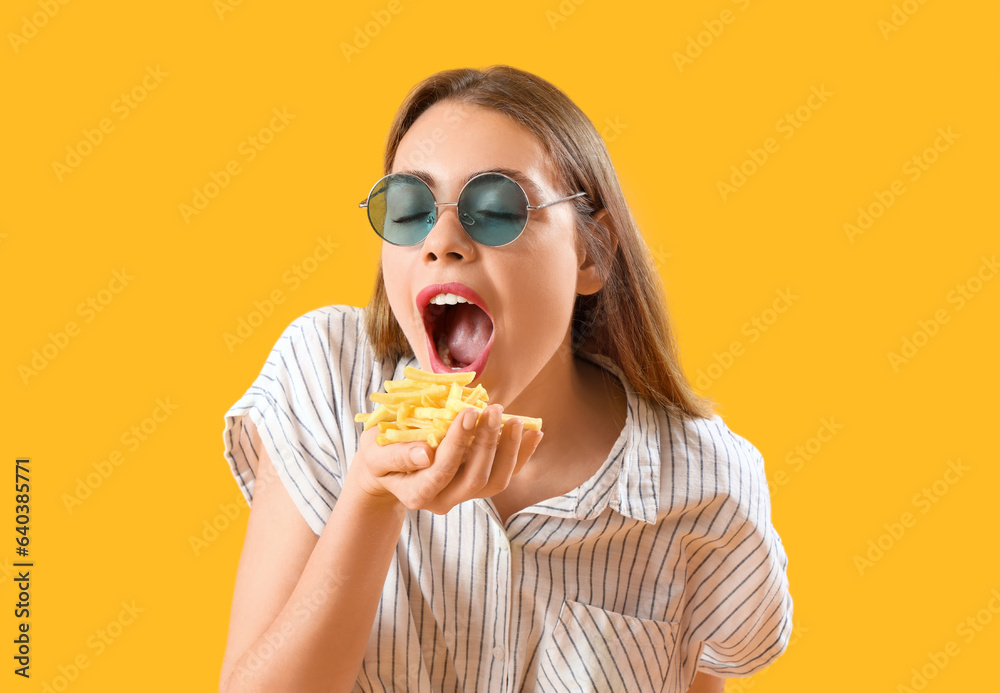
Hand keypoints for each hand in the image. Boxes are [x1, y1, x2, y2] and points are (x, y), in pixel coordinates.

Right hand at [349, 404, 542, 514]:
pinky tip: (534, 432)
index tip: (468, 411)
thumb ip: (396, 455)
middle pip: (475, 478)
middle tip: (494, 408)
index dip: (458, 442)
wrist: (387, 470)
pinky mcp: (477, 486)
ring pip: (495, 481)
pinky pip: (505, 475)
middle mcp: (443, 501)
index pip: (442, 470)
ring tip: (517, 420)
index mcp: (416, 494)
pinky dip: (521, 454)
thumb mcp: (375, 453)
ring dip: (510, 450)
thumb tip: (425, 454)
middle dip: (488, 442)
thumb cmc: (378, 455)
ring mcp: (462, 495)